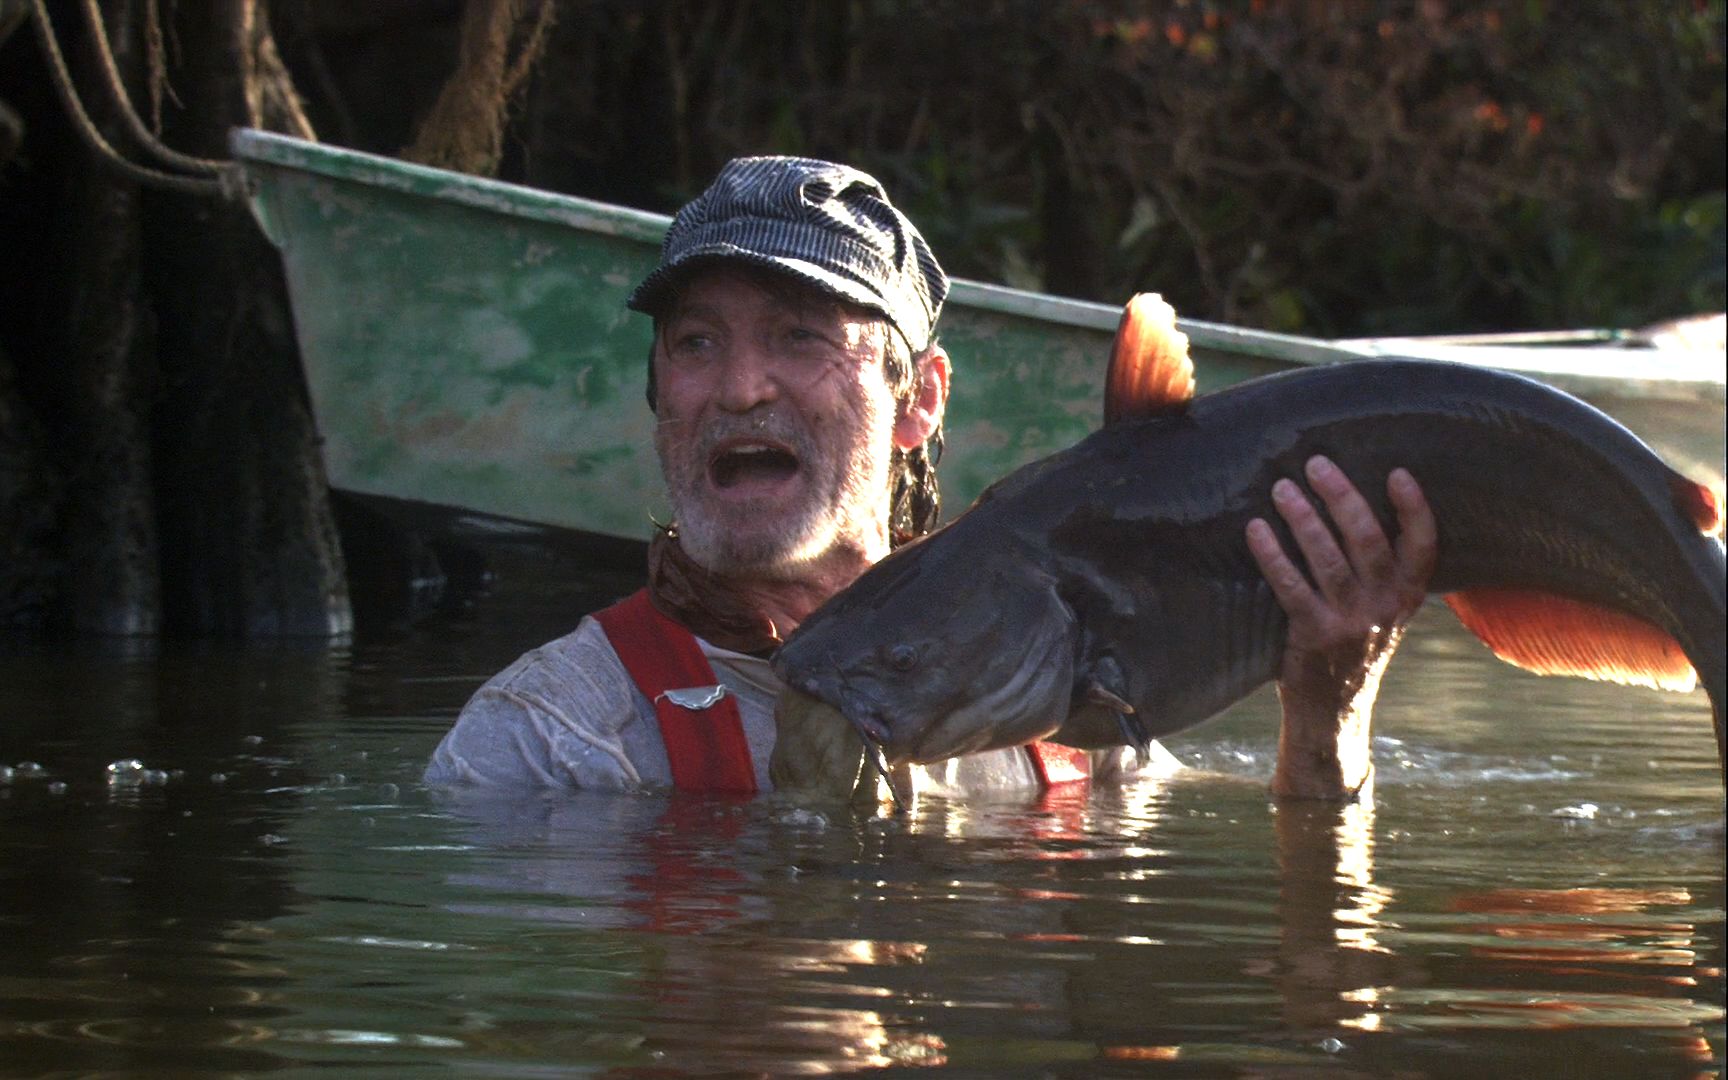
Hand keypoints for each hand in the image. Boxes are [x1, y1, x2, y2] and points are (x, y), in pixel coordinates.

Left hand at [1245, 456, 1436, 798]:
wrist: (1333, 711)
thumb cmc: (1352, 647)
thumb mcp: (1382, 612)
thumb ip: (1380, 572)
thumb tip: (1349, 505)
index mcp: (1407, 596)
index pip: (1424, 545)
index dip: (1414, 509)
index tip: (1398, 473)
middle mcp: (1384, 606)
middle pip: (1369, 540)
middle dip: (1342, 496)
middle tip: (1315, 464)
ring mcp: (1350, 621)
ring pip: (1328, 558)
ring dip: (1303, 518)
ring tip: (1282, 488)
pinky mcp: (1314, 635)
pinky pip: (1291, 585)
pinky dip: (1272, 554)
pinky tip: (1256, 530)